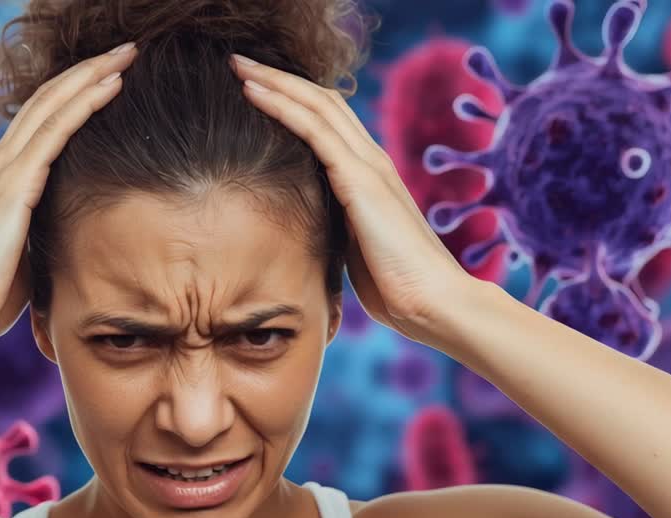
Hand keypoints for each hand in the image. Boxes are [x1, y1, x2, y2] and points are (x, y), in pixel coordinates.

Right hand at [0, 41, 139, 370]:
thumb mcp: (26, 254)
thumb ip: (45, 232)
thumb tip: (76, 236)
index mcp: (4, 179)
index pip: (43, 120)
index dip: (75, 92)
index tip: (111, 76)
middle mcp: (2, 164)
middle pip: (49, 100)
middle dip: (89, 70)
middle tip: (126, 50)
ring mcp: (6, 170)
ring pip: (54, 105)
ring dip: (93, 75)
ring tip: (127, 55)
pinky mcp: (14, 185)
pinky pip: (56, 132)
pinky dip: (85, 104)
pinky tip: (111, 86)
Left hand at [229, 54, 473, 345]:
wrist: (430, 301)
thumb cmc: (395, 285)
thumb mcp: (354, 247)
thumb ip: (336, 226)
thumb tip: (306, 227)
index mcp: (369, 175)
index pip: (329, 121)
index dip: (295, 99)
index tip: (257, 88)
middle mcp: (370, 160)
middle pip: (321, 101)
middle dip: (280, 78)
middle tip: (241, 62)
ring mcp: (367, 165)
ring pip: (316, 104)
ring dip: (275, 80)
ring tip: (240, 65)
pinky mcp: (359, 179)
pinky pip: (313, 129)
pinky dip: (281, 105)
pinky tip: (253, 91)